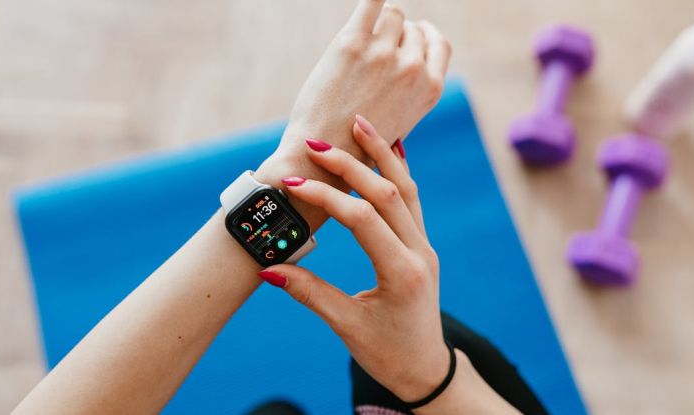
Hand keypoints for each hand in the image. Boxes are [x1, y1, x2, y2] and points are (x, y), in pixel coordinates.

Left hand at [256, 0, 450, 199]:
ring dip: (379, 19)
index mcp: (430, 89)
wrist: (324, 155)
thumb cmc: (356, 144)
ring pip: (392, 13)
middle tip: (374, 46)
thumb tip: (411, 63)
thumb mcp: (400, 123)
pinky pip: (371, 0)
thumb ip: (410, 92)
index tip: (411, 33)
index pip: (439, 43)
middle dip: (396, 32)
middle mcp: (412, 69)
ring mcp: (384, 54)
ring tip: (362, 35)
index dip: (424, 35)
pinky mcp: (353, 43)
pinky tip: (368, 2)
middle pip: (411, 27)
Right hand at [259, 115, 447, 401]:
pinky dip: (398, 172)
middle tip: (318, 142)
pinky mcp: (421, 246)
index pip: (361, 219)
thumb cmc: (387, 353)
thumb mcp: (346, 326)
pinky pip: (413, 200)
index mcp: (401, 273)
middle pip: (387, 193)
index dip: (325, 197)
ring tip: (360, 123)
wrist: (425, 368)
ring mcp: (424, 246)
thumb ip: (310, 293)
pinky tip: (389, 149)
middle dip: (351, 164)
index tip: (291, 184)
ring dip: (382, 154)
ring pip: (406, 189)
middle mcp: (419, 252)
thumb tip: (268, 269)